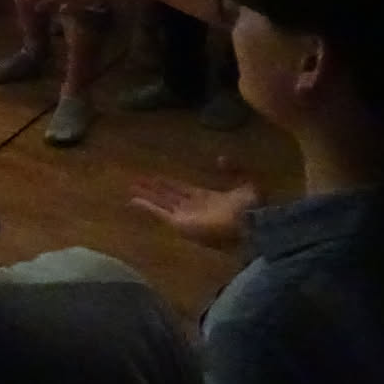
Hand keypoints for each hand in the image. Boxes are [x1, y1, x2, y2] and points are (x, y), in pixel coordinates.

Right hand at [130, 160, 258, 249]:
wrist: (252, 223)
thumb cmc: (252, 205)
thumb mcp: (246, 180)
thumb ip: (233, 168)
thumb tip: (220, 157)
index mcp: (209, 199)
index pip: (183, 190)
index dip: (169, 183)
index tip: (156, 177)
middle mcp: (194, 208)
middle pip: (169, 197)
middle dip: (154, 190)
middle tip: (137, 182)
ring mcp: (186, 217)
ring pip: (161, 204)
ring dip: (146, 196)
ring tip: (130, 189)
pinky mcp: (180, 225)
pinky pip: (159, 214)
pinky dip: (146, 207)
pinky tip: (133, 199)